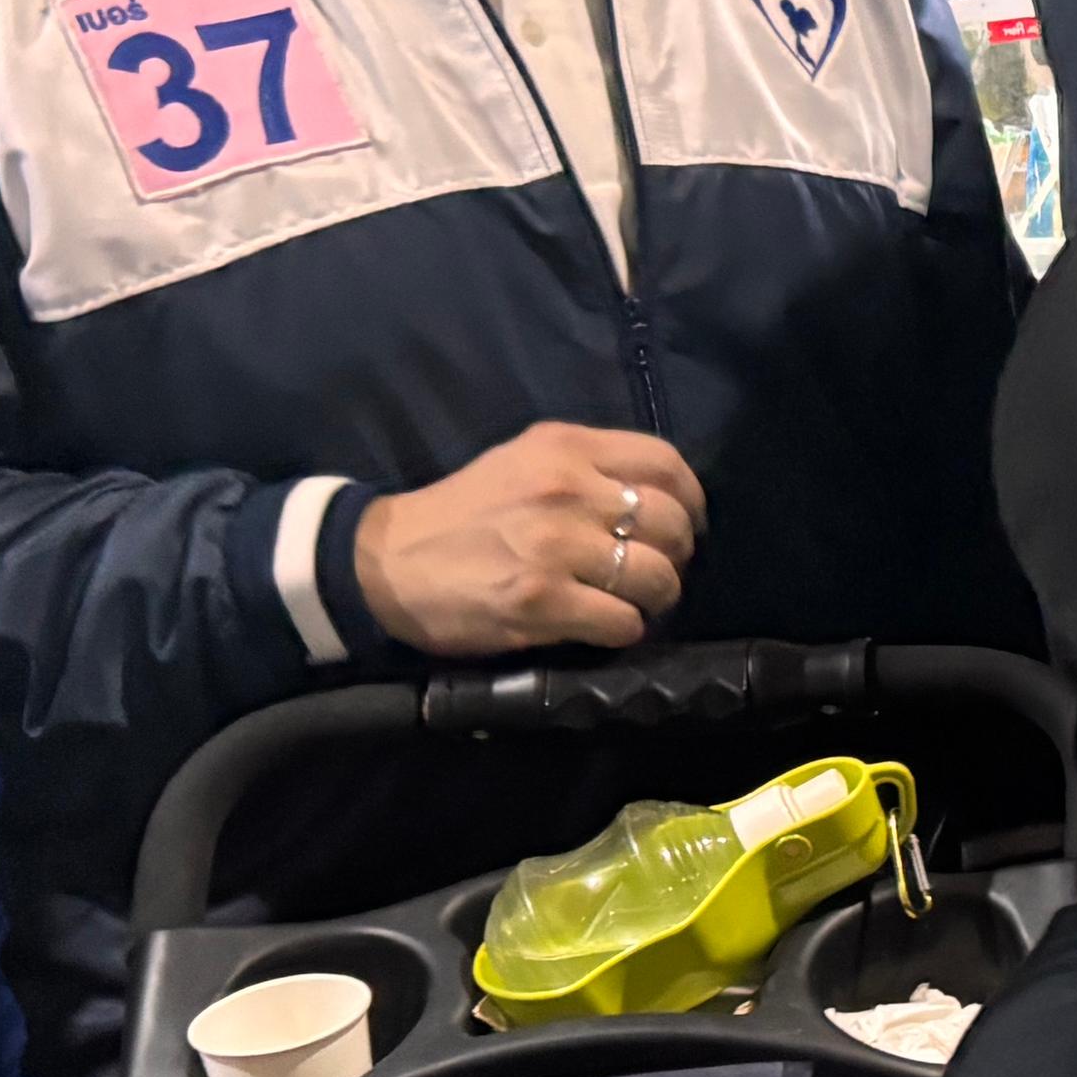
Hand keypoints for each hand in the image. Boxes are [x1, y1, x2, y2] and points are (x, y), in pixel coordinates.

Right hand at [351, 423, 704, 654]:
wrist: (385, 560)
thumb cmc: (463, 514)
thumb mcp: (524, 462)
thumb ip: (589, 469)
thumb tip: (658, 499)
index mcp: (565, 447)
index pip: (665, 463)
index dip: (690, 500)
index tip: (686, 525)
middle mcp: (566, 489)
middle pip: (670, 523)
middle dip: (676, 556)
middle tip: (656, 572)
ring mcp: (554, 546)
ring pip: (655, 576)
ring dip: (654, 598)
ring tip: (632, 603)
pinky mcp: (540, 600)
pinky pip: (622, 621)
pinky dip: (624, 629)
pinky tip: (603, 626)